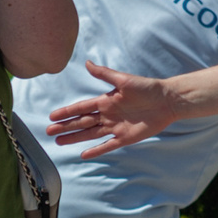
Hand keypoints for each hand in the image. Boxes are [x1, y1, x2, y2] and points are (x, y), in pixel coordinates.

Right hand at [46, 62, 187, 157]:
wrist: (167, 100)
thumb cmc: (147, 88)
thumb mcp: (124, 80)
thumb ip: (104, 74)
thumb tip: (87, 63)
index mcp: (106, 101)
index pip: (81, 107)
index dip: (66, 112)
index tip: (52, 116)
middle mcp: (108, 115)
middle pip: (82, 122)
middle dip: (66, 127)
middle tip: (49, 131)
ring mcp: (116, 127)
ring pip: (90, 134)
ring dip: (75, 138)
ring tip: (59, 142)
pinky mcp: (126, 137)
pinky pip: (108, 145)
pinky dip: (96, 150)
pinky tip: (83, 154)